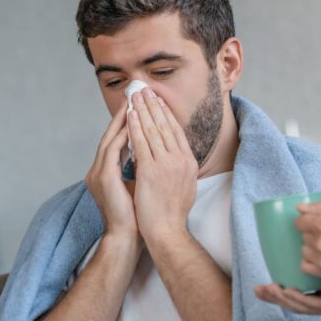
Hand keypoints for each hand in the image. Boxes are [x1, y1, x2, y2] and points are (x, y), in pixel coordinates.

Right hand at [84, 102, 137, 239]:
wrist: (128, 237)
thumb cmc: (137, 214)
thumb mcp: (138, 185)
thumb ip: (140, 168)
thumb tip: (152, 152)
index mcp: (106, 172)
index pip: (118, 141)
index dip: (128, 122)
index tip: (141, 105)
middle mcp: (98, 170)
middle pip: (111, 135)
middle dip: (124, 115)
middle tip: (135, 95)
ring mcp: (98, 174)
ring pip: (110, 139)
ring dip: (122, 121)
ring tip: (133, 103)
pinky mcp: (103, 179)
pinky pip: (112, 151)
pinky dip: (121, 136)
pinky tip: (132, 125)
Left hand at [128, 88, 197, 240]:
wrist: (166, 231)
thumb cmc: (172, 213)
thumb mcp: (184, 186)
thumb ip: (179, 168)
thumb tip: (174, 156)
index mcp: (189, 163)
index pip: (177, 131)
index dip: (166, 113)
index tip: (158, 100)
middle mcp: (181, 160)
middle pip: (166, 125)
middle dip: (154, 105)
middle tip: (145, 89)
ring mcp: (167, 164)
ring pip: (153, 130)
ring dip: (144, 110)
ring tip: (135, 96)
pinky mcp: (152, 170)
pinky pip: (142, 143)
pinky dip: (136, 127)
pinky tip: (130, 115)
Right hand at [255, 281, 320, 315]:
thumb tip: (301, 210)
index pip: (295, 289)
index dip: (278, 287)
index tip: (262, 282)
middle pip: (293, 299)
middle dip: (273, 296)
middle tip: (257, 289)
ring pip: (300, 305)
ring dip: (281, 299)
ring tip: (267, 291)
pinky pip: (315, 304)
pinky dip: (299, 299)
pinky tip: (288, 292)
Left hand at [296, 202, 320, 283]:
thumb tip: (299, 207)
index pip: (299, 221)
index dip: (306, 221)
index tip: (314, 223)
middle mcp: (319, 241)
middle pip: (302, 236)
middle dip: (312, 234)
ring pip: (304, 250)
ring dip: (312, 249)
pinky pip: (306, 266)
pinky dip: (311, 262)